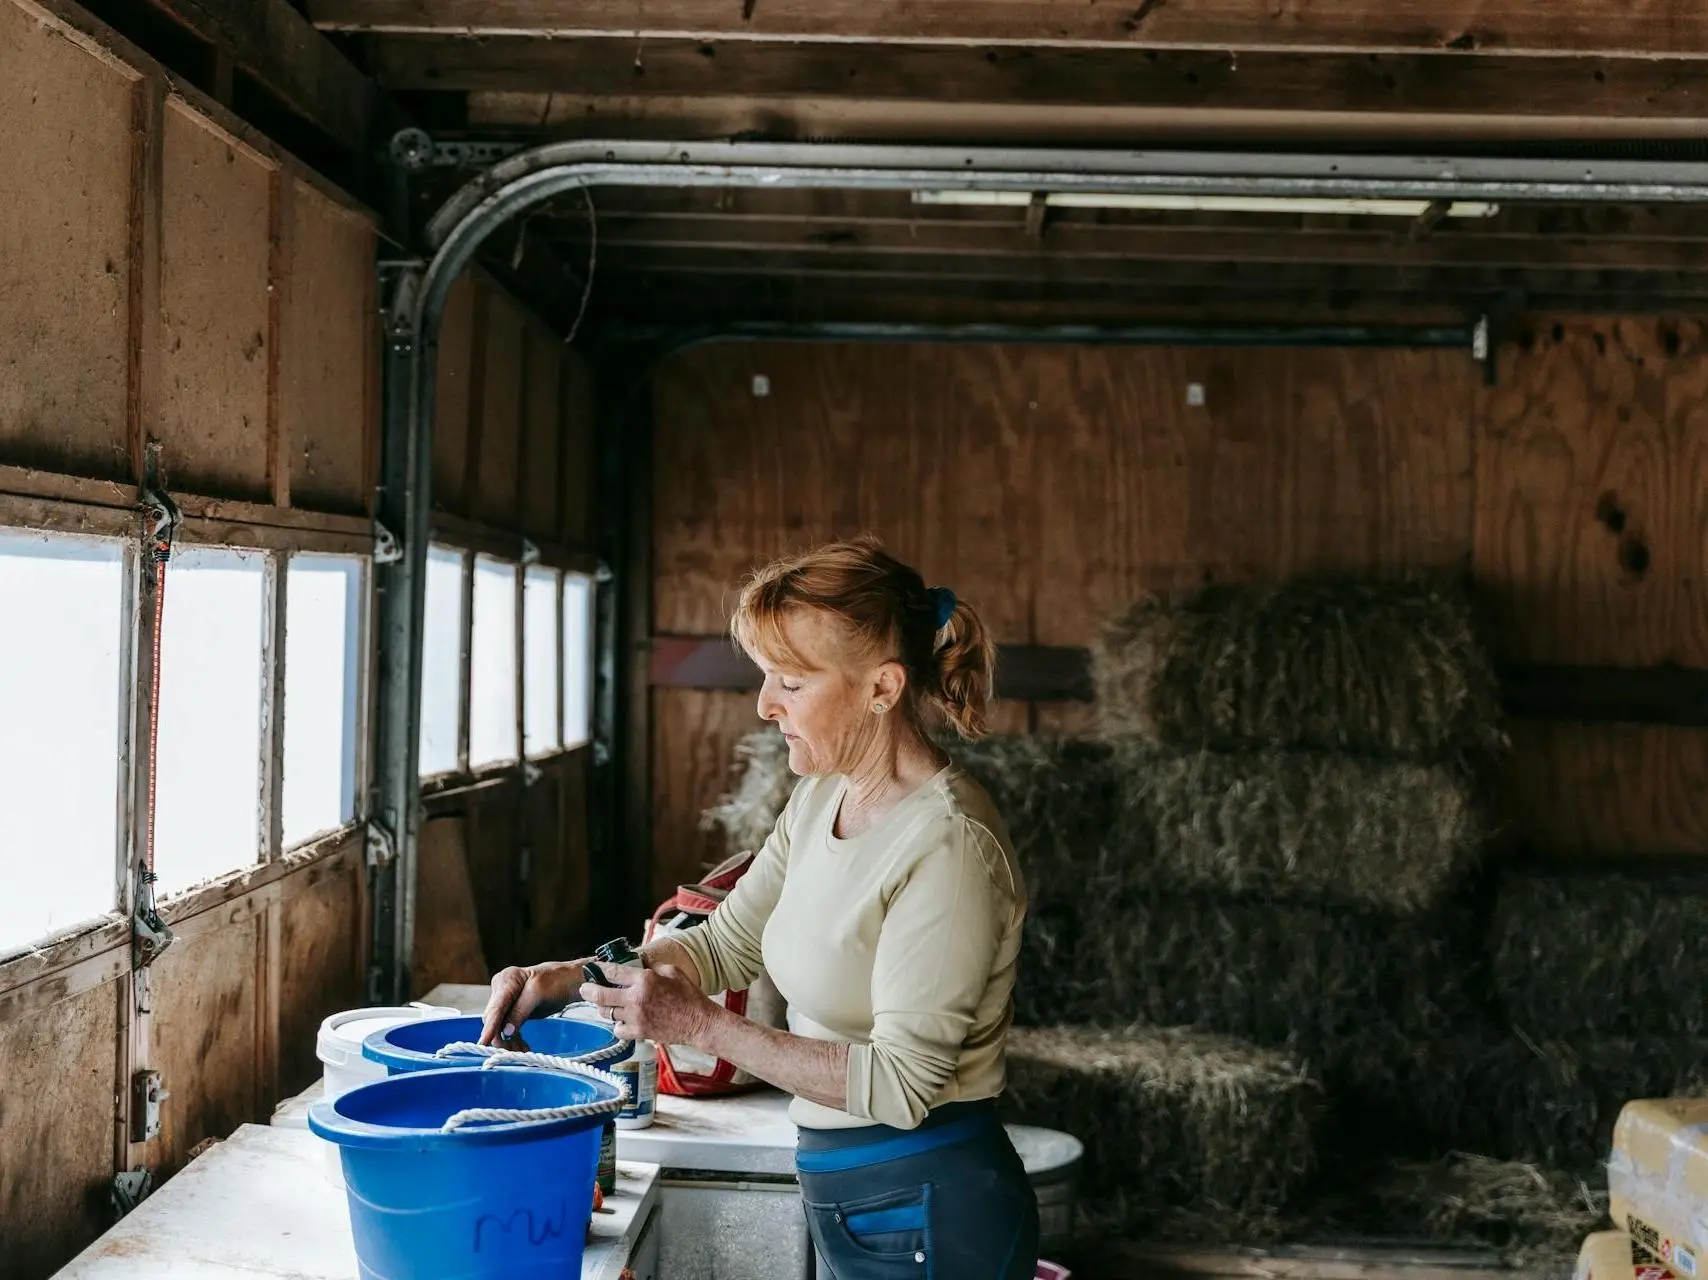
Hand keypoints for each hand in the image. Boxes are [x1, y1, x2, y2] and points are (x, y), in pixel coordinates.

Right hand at [479, 960, 585, 1045]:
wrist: (570, 981)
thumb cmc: (557, 981)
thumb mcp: (538, 994)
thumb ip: (520, 1012)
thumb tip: (505, 1032)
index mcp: (506, 979)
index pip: (495, 1008)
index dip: (490, 1027)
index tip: (483, 1043)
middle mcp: (502, 988)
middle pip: (494, 1019)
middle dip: (502, 1038)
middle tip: (514, 1053)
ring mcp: (506, 999)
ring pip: (499, 1025)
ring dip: (508, 1041)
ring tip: (521, 1052)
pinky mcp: (513, 1009)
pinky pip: (507, 1026)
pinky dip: (513, 1038)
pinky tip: (521, 1046)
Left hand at [579, 963, 716, 1046]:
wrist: (698, 1022)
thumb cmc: (688, 995)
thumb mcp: (672, 970)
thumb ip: (651, 965)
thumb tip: (637, 963)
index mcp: (644, 979)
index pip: (613, 972)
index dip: (600, 970)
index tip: (594, 969)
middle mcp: (636, 998)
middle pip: (601, 995)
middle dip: (589, 990)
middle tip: (584, 989)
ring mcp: (635, 1017)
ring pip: (607, 1013)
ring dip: (603, 1008)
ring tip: (605, 1004)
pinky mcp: (638, 1032)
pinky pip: (617, 1029)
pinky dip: (617, 1025)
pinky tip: (622, 1020)